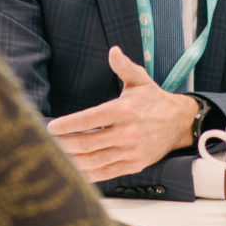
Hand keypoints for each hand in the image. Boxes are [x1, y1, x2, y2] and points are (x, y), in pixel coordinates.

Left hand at [46, 46, 197, 181]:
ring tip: (55, 157)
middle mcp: (126, 133)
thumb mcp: (140, 80)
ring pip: (94, 160)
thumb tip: (113, 51)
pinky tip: (74, 171)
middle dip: (63, 144)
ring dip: (72, 160)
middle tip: (46, 142)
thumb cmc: (154, 100)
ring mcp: (130, 152)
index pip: (89, 119)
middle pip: (86, 142)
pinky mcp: (133, 165)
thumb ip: (124, 66)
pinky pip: (106, 173)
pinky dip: (88, 174)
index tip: (52, 126)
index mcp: (123, 111)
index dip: (67, 124)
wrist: (179, 123)